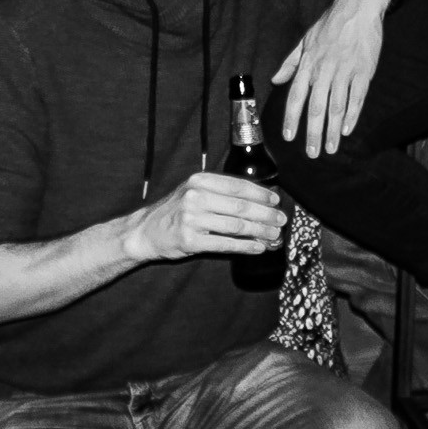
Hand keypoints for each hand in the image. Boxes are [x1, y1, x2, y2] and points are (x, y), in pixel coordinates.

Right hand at [122, 171, 285, 262]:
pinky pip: (226, 244)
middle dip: (266, 214)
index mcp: (199, 181)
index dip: (261, 194)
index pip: (238, 186)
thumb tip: (259, 197)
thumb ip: (220, 192)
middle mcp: (195, 197)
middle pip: (241, 206)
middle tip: (281, 220)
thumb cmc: (176, 211)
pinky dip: (245, 246)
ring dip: (260, 232)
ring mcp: (192, 219)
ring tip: (274, 236)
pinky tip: (257, 247)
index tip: (276, 200)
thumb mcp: (194, 192)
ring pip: (237, 226)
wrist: (146, 230)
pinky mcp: (191, 240)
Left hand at [272, 0, 389, 157]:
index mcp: (308, 63)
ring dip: (332, 130)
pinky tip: (346, 130)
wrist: (358, 8)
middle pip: (316, 107)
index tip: (289, 137)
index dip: (292, 118)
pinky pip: (357, 98)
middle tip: (311, 153)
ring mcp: (345, 72)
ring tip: (330, 149)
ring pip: (336, 106)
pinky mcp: (364, 72)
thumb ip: (291, 62)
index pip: (296, 96)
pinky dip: (352, 115)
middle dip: (312, 132)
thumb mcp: (305, 40)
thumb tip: (276, 79)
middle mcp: (324, 70)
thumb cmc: (329, 24)